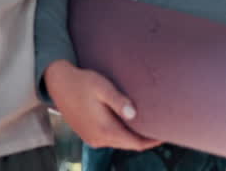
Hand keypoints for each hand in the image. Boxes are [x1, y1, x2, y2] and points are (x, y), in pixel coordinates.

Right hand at [43, 60, 158, 150]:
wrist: (58, 83)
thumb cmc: (82, 82)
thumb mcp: (102, 87)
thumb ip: (118, 101)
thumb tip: (133, 114)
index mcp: (103, 130)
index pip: (134, 143)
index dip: (152, 141)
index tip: (167, 133)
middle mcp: (98, 139)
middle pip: (129, 144)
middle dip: (146, 138)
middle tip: (163, 127)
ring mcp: (92, 138)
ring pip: (120, 142)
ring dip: (134, 135)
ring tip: (150, 123)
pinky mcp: (89, 134)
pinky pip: (111, 138)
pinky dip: (123, 133)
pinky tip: (131, 122)